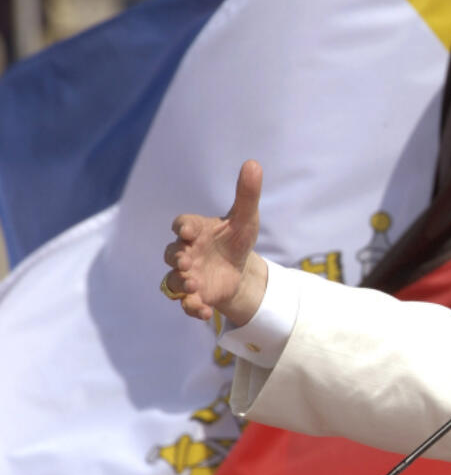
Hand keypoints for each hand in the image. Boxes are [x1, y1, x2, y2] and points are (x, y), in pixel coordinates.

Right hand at [162, 160, 267, 324]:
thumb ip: (247, 194)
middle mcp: (185, 252)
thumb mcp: (246, 218)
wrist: (240, 269)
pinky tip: (204, 311)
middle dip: (177, 258)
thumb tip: (253, 163)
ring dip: (181, 284)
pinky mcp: (194, 295)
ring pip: (173, 280)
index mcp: (196, 230)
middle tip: (187, 262)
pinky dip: (192, 307)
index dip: (183, 227)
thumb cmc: (236, 239)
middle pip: (172, 253)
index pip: (182, 224)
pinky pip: (186, 303)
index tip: (187, 231)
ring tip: (194, 286)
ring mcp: (187, 275)